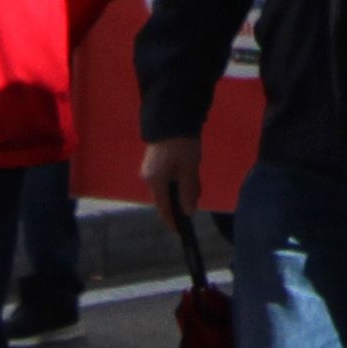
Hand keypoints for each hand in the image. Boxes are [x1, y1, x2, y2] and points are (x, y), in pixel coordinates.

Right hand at [141, 134, 203, 255]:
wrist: (173, 116)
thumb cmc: (181, 144)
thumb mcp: (189, 169)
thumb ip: (188, 192)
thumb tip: (189, 212)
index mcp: (155, 181)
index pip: (163, 208)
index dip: (172, 220)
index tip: (180, 231)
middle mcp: (149, 177)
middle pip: (167, 197)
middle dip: (183, 198)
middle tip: (197, 190)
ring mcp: (152, 168)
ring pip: (170, 186)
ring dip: (184, 186)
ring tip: (196, 176)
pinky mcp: (156, 161)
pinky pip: (169, 176)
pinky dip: (181, 178)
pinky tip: (191, 170)